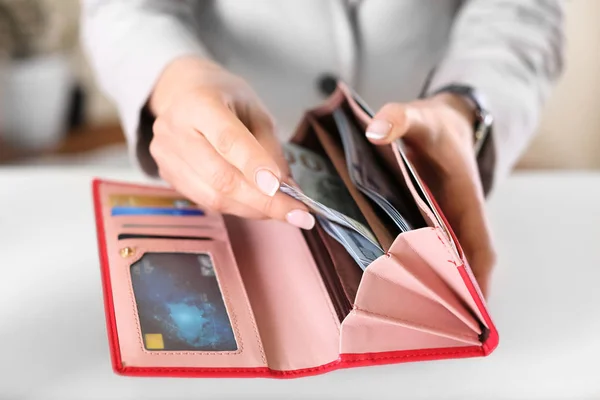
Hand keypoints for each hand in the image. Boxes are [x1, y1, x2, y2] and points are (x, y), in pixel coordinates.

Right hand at [148, 56, 313, 228]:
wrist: (184, 93)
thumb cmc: (224, 98)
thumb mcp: (255, 110)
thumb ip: (269, 147)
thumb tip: (287, 189)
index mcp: (198, 103)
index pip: (228, 140)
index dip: (255, 167)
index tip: (280, 188)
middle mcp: (175, 130)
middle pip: (220, 177)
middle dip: (263, 201)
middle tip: (296, 214)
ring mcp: (166, 156)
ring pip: (213, 197)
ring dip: (253, 209)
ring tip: (282, 211)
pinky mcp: (166, 175)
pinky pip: (206, 201)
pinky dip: (238, 208)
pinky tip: (258, 205)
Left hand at [366, 94, 495, 296]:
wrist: (440, 123)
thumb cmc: (437, 126)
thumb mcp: (421, 117)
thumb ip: (401, 118)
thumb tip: (375, 130)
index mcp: (465, 202)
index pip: (477, 249)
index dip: (474, 280)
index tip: (466, 311)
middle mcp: (454, 220)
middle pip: (454, 266)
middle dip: (441, 294)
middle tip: (416, 321)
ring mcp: (437, 224)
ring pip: (435, 263)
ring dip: (422, 285)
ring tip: (395, 313)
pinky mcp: (420, 222)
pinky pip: (416, 251)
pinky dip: (406, 267)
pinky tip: (380, 280)